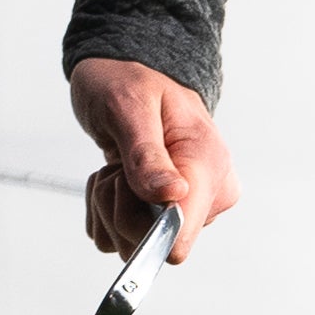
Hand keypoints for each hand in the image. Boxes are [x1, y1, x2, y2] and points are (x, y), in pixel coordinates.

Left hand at [70, 57, 239, 265]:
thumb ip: (146, 152)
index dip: (145, 227)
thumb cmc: (128, 78)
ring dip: (108, 203)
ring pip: (131, 241)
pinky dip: (105, 207)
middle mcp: (208, 195)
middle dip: (118, 204)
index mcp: (209, 165)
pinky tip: (116, 175)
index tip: (122, 187)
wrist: (124, 72)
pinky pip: (120, 236)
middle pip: (153, 241)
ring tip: (118, 163)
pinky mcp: (166, 216)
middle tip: (117, 162)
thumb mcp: (128, 103)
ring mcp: (188, 208)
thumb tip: (172, 195)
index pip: (183, 230)